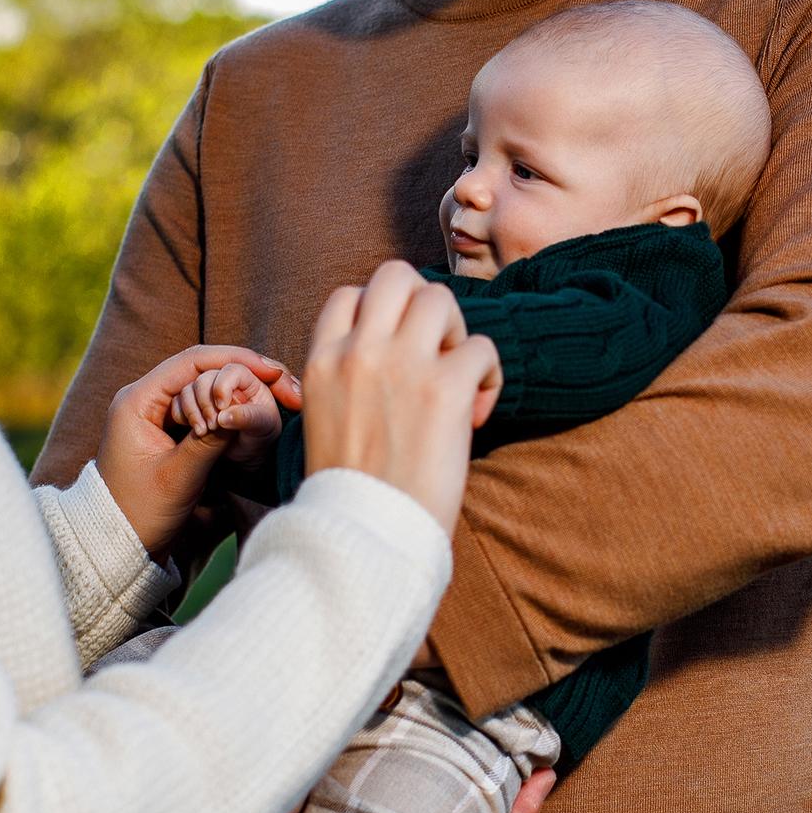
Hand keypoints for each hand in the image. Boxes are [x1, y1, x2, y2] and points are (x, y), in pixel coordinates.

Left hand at [98, 345, 301, 559]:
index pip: (191, 362)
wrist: (115, 545)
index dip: (236, 359)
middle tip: (281, 379)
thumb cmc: (139, 514)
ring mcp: (152, 412)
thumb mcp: (179, 477)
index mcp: (136, 401)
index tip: (272, 368)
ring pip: (201, 386)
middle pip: (199, 368)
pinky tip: (250, 409)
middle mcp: (142, 398)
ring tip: (273, 391)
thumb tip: (243, 410)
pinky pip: (199, 405)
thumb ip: (211, 441)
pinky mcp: (163, 428)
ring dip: (234, 388)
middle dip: (241, 370)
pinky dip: (224, 406)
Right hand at [171, 361, 283, 469]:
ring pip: (189, 388)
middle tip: (213, 426)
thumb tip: (223, 416)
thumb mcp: (262, 427)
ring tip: (203, 432)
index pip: (231, 370)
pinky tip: (194, 430)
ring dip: (192, 410)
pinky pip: (177, 402)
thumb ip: (247, 418)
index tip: (221, 408)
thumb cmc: (260, 436)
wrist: (247, 454)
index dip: (223, 386)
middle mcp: (225, 381)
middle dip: (205, 402)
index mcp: (248, 379)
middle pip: (206, 377)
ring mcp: (207, 393)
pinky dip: (181, 416)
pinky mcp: (193, 405)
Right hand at [299, 262, 501, 533]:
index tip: (395, 353)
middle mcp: (358, 351)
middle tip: (432, 353)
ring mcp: (401, 364)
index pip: (349, 295)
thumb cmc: (351, 494)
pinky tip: (476, 414)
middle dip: (421, 305)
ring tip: (455, 379)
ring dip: (457, 332)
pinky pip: (483, 348)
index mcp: (321, 361)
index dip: (380, 314)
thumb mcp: (326, 420)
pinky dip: (490, 376)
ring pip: (441, 297)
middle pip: (396, 275)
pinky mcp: (444, 388)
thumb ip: (349, 379)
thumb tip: (392, 359)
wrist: (363, 538)